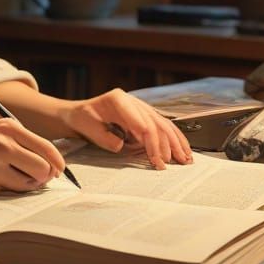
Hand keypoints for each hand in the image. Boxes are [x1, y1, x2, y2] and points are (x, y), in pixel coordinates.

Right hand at [0, 120, 66, 193]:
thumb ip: (21, 145)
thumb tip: (52, 169)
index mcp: (8, 126)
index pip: (46, 146)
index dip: (57, 163)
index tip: (58, 172)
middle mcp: (5, 141)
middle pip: (45, 167)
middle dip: (43, 177)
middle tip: (32, 179)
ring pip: (32, 182)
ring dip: (26, 185)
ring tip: (6, 178)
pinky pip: (13, 192)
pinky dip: (9, 191)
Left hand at [64, 89, 192, 169]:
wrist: (78, 113)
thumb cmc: (82, 119)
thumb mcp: (88, 127)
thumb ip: (105, 137)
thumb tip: (122, 144)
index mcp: (119, 100)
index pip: (143, 124)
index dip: (153, 143)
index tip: (157, 160)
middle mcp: (132, 101)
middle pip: (157, 123)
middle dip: (168, 145)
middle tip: (174, 164)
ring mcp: (139, 108)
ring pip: (163, 124)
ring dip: (176, 142)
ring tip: (186, 159)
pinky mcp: (142, 116)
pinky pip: (161, 127)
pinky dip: (173, 139)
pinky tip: (182, 149)